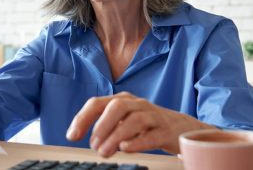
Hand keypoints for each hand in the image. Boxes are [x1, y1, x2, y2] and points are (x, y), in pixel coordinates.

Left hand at [66, 92, 215, 156]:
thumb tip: (90, 140)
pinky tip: (126, 148)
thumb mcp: (124, 121)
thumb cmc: (146, 125)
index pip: (98, 103)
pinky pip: (153, 134)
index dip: (82, 118)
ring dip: (116, 136)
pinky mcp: (166, 131)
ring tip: (105, 152)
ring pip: (134, 120)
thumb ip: (107, 127)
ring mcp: (153, 116)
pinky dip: (138, 141)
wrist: (180, 127)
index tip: (71, 136)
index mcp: (123, 100)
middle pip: (117, 106)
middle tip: (93, 145)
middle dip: (102, 125)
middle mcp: (137, 104)